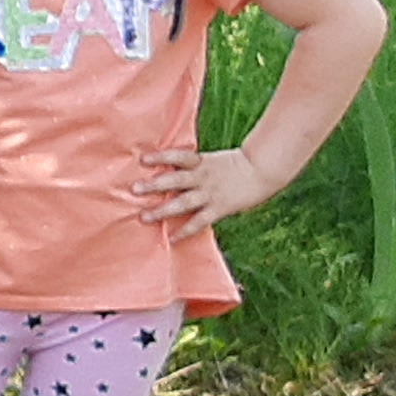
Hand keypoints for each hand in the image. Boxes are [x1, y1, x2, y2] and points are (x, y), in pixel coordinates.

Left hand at [137, 145, 280, 237]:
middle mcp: (202, 177)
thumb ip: (191, 166)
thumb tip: (165, 171)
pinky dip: (185, 231)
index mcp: (200, 162)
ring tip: (144, 216)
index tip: (142, 160)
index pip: (178, 157)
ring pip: (183, 202)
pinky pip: (199, 221)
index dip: (161, 157)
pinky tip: (172, 238)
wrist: (262, 170)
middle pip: (175, 180)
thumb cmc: (233, 165)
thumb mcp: (210, 160)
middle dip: (154, 185)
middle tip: (133, 189)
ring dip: (162, 210)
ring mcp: (210, 193)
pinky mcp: (219, 208)